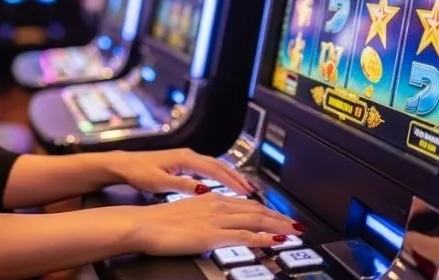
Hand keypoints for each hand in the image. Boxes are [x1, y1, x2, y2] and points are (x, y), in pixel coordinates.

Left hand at [107, 148, 255, 195]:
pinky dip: (220, 176)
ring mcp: (186, 158)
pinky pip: (207, 169)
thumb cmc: (139, 172)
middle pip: (220, 166)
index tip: (246, 192)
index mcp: (185, 158)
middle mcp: (188, 155)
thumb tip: (204, 190)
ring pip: (215, 166)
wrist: (124, 164)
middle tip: (253, 191)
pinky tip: (224, 185)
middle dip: (238, 178)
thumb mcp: (160, 182)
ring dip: (231, 177)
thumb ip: (183, 185)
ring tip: (245, 188)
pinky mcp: (183, 163)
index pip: (216, 170)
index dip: (233, 182)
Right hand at [132, 193, 300, 255]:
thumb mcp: (184, 213)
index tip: (280, 215)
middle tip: (296, 223)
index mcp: (210, 198)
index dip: (266, 210)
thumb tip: (212, 223)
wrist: (142, 223)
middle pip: (255, 210)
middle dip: (279, 217)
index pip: (245, 203)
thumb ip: (202, 216)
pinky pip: (244, 236)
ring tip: (294, 231)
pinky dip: (263, 238)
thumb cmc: (157, 221)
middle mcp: (216, 205)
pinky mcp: (212, 235)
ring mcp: (215, 220)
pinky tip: (275, 241)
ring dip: (277, 225)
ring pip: (255, 220)